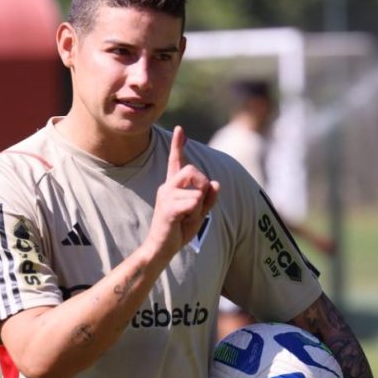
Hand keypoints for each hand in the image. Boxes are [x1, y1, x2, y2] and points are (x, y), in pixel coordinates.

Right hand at [145, 126, 219, 260]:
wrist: (161, 248)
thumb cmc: (178, 231)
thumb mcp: (198, 213)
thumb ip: (208, 198)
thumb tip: (216, 182)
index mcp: (173, 186)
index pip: (176, 161)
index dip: (178, 144)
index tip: (180, 128)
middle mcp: (167, 187)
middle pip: (193, 170)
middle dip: (203, 185)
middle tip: (198, 204)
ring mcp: (166, 196)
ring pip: (197, 189)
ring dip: (199, 206)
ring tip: (187, 217)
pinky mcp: (168, 207)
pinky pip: (194, 202)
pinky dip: (195, 214)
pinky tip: (183, 222)